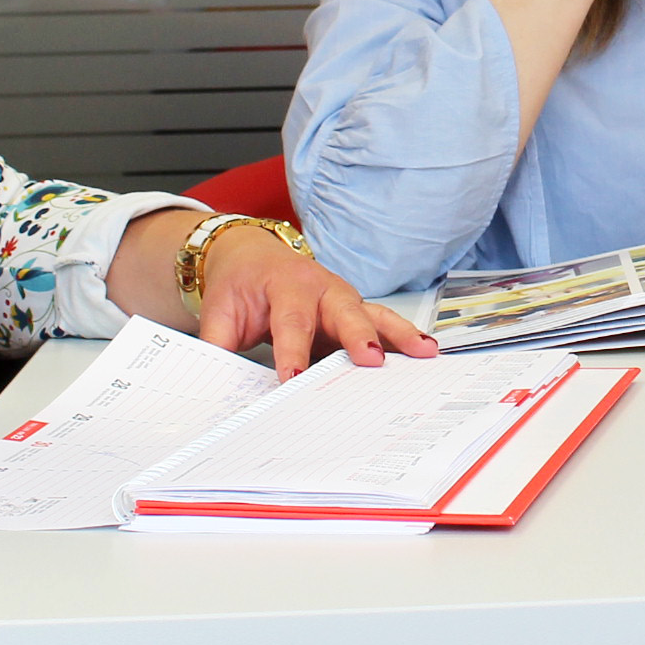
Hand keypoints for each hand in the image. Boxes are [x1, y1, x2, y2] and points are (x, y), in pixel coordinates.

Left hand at [196, 222, 435, 375]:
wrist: (251, 257)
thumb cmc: (239, 287)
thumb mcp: (219, 314)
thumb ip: (219, 346)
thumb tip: (217, 387)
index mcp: (285, 285)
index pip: (291, 322)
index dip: (292, 352)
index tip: (292, 380)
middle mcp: (321, 288)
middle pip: (343, 312)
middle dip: (359, 336)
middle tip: (371, 360)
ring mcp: (344, 299)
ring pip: (374, 315)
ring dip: (398, 334)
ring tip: (423, 352)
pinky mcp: (356, 313)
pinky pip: (383, 325)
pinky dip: (404, 338)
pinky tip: (427, 352)